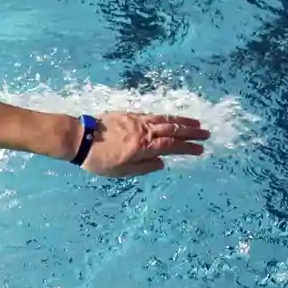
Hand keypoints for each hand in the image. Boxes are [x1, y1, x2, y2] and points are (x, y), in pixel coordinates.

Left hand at [81, 113, 209, 177]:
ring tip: (196, 123)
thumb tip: (162, 163)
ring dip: (182, 121)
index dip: (187, 148)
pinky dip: (167, 116)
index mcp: (142, 147)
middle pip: (173, 130)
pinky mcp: (130, 115)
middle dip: (191, 132)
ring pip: (165, 119)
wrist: (80, 138)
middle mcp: (144, 131)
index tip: (200, 149)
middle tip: (207, 134)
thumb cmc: (98, 160)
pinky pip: (154, 115)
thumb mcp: (121, 171)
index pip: (171, 146)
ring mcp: (138, 121)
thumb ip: (143, 167)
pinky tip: (172, 118)